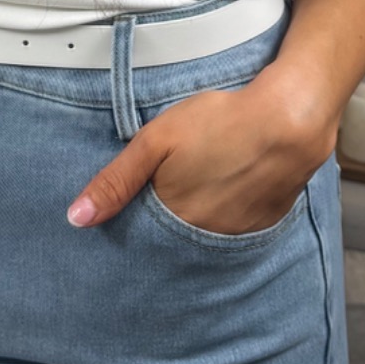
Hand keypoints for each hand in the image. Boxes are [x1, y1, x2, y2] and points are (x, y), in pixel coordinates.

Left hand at [66, 67, 340, 233]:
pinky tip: (227, 192)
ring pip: (204, 238)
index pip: (142, 241)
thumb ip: (116, 181)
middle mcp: (204, 238)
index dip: (134, 228)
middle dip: (164, 229)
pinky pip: (234, 232)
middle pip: (174, 242)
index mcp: (174, 220)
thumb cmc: (218, 124)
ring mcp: (237, 235)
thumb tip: (76, 219)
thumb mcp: (156, 141)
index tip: (127, 219)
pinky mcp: (263, 224)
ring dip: (196, 224)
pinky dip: (225, 218)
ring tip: (198, 193)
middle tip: (171, 197)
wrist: (288, 121)